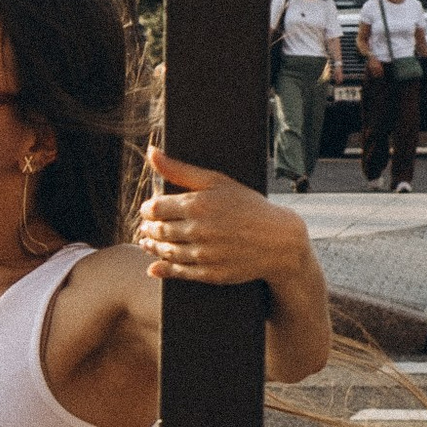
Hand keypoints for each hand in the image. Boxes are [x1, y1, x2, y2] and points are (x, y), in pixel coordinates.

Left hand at [133, 145, 305, 287]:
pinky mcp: (209, 274)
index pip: (155, 208)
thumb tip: (151, 152)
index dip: (148, 209)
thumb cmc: (248, 206)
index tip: (149, 209)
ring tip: (147, 242)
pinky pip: (178, 272)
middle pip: (158, 230)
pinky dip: (163, 269)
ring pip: (165, 252)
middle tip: (147, 226)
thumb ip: (180, 170)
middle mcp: (198, 231)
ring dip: (152, 247)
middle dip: (149, 228)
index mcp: (197, 205)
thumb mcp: (216, 181)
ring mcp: (203, 255)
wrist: (279, 241)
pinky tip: (156, 266)